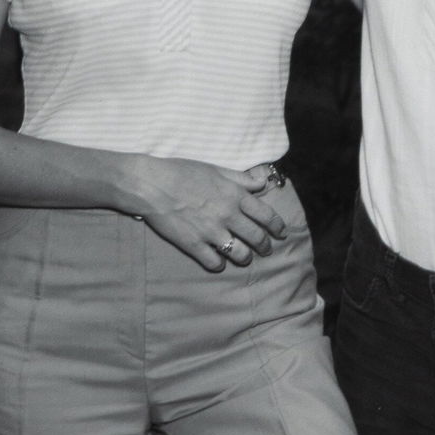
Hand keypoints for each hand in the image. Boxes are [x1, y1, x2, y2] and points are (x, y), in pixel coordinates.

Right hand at [126, 157, 287, 272]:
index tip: (281, 233)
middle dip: (265, 246)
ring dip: (246, 258)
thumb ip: (241, 179)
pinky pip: (214, 262)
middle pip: (257, 237)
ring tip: (245, 258)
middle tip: (266, 250)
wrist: (152, 184)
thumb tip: (262, 183)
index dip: (277, 226)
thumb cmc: (183, 172)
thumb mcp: (217, 170)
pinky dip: (220, 265)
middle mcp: (228, 215)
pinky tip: (219, 262)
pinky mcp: (194, 244)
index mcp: (236, 196)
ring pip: (240, 253)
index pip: (266, 215)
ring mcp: (211, 232)